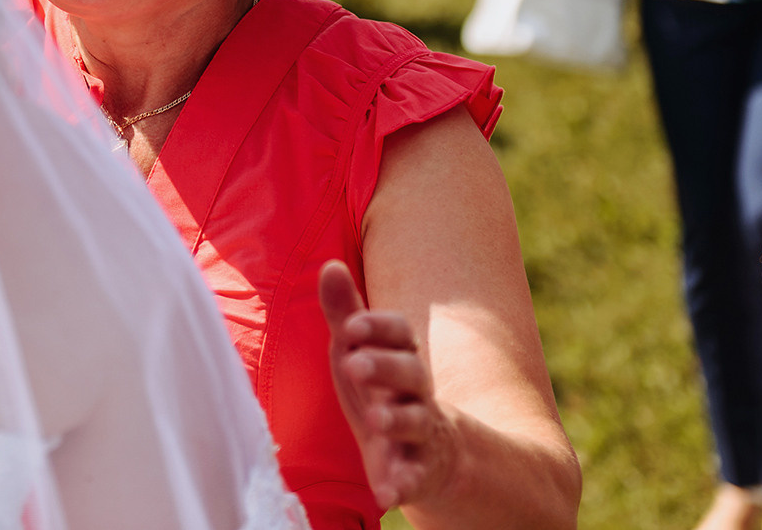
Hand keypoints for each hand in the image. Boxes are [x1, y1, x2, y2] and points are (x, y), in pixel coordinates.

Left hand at [319, 259, 455, 510]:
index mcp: (402, 355)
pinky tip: (386, 495)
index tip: (350, 326)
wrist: (431, 450)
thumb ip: (345, 313)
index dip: (377, 327)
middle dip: (384, 366)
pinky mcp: (418, 471)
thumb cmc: (382, 387)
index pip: (400, 333)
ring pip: (416, 422)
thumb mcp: (360, 350)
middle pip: (411, 372)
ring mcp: (421, 431)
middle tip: (354, 363)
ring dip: (395, 420)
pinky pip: (414, 478)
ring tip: (374, 420)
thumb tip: (330, 265)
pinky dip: (402, 486)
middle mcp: (417, 390)